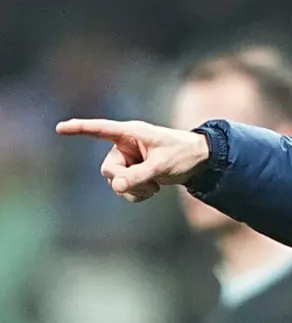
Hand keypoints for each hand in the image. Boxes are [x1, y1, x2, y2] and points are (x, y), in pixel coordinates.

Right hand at [55, 119, 211, 202]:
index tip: (60, 128)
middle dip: (125, 180)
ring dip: (134, 190)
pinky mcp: (134, 174)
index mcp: (131, 133)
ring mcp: (129, 161)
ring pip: (116, 182)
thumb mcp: (163, 165)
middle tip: (149, 182)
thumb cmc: (184, 154)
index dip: (80, 129)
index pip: (101, 130)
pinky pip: (124, 190)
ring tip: (155, 186)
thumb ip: (139, 176)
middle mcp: (126, 146)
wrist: (200, 162)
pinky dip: (136, 194)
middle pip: (108, 169)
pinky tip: (153, 190)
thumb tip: (118, 187)